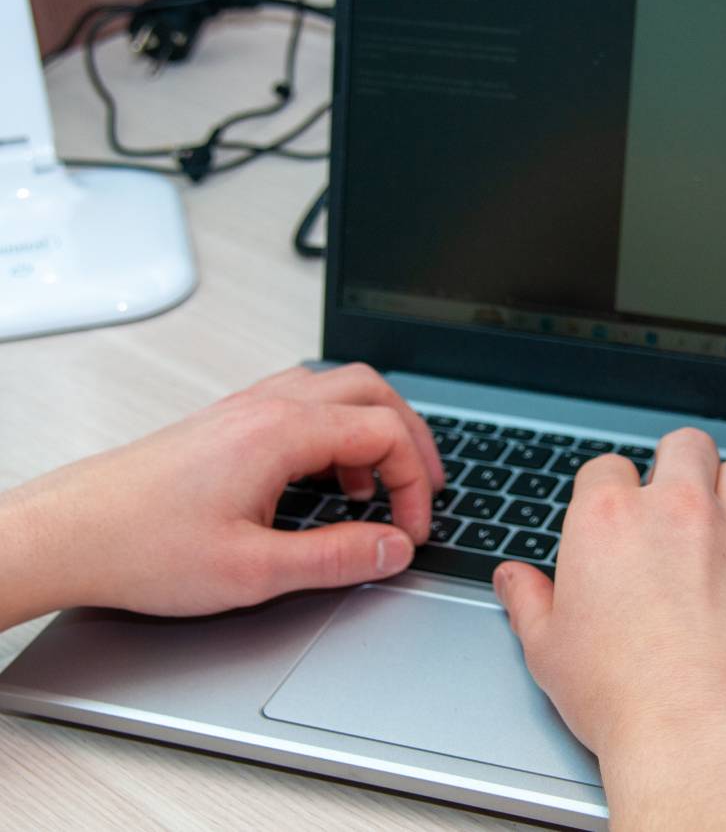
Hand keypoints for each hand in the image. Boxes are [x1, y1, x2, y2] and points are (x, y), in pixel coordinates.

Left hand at [0, 364, 442, 627]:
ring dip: (371, 429)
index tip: (410, 529)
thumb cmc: (141, 545)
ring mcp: (245, 409)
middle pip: (371, 389)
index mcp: (281, 431)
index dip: (414, 482)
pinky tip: (323, 479)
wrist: (67, 533)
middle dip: (410, 437)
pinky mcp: (228, 423)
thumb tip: (394, 548)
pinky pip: (303, 404)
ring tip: (374, 488)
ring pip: (337, 389)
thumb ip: (337, 557)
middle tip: (424, 485)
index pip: (386, 432)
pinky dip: (335, 432)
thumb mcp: (254, 570)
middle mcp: (267, 406)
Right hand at [493, 428, 725, 830]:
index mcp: (609, 520)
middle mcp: (676, 513)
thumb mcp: (548, 650)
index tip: (612, 515)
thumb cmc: (618, 697)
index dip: (608, 489)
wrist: (695, 737)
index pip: (607, 468)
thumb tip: (513, 579)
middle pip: (686, 446)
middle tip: (674, 496)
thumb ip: (529, 602)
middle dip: (679, 463)